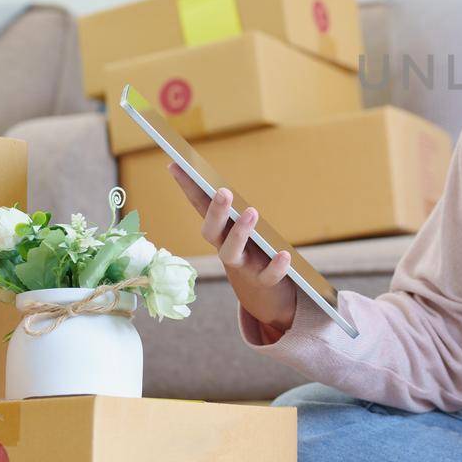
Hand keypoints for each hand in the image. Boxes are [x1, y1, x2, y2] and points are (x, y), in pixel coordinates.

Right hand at [168, 164, 296, 336]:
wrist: (264, 298)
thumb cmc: (253, 253)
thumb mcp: (242, 230)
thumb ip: (234, 211)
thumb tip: (220, 184)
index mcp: (220, 232)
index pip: (199, 207)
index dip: (187, 187)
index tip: (176, 163)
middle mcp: (225, 249)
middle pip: (212, 232)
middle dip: (215, 212)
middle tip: (224, 191)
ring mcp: (243, 266)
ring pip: (232, 253)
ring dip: (239, 233)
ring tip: (251, 212)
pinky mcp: (264, 282)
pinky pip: (268, 276)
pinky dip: (275, 266)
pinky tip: (285, 253)